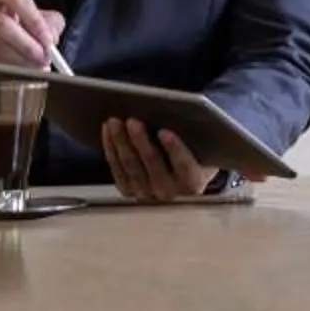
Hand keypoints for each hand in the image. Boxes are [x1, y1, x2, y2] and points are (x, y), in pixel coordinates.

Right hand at [0, 0, 65, 75]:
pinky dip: (0, 66)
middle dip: (28, 45)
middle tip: (43, 59)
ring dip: (17, 59)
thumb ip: (40, 19)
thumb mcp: (15, 12)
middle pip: (5, 24)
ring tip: (31, 68)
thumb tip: (54, 35)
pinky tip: (10, 69)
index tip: (48, 40)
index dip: (36, 22)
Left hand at [102, 119, 218, 201]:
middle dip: (141, 142)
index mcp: (192, 184)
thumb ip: (195, 137)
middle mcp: (169, 193)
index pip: (184, 166)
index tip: (164, 131)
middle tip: (133, 121)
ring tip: (115, 122)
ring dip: (121, 142)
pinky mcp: (128, 190)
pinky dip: (111, 147)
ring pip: (131, 166)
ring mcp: (146, 194)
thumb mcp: (201, 148)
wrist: (182, 175)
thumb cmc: (194, 153)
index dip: (174, 149)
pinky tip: (108, 130)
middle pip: (153, 165)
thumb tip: (180, 116)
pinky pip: (116, 168)